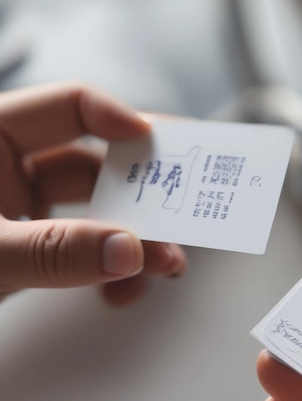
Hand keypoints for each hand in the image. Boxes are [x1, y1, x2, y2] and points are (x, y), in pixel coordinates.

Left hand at [0, 81, 185, 304]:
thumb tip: (130, 249)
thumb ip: (52, 250)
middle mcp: (11, 169)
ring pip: (100, 213)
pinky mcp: (34, 251)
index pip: (69, 107)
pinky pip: (87, 251)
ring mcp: (25, 212)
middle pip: (98, 167)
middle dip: (143, 196)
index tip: (160, 145)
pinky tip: (121, 293)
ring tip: (165, 266)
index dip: (119, 119)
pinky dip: (112, 270)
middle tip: (185, 211)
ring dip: (137, 240)